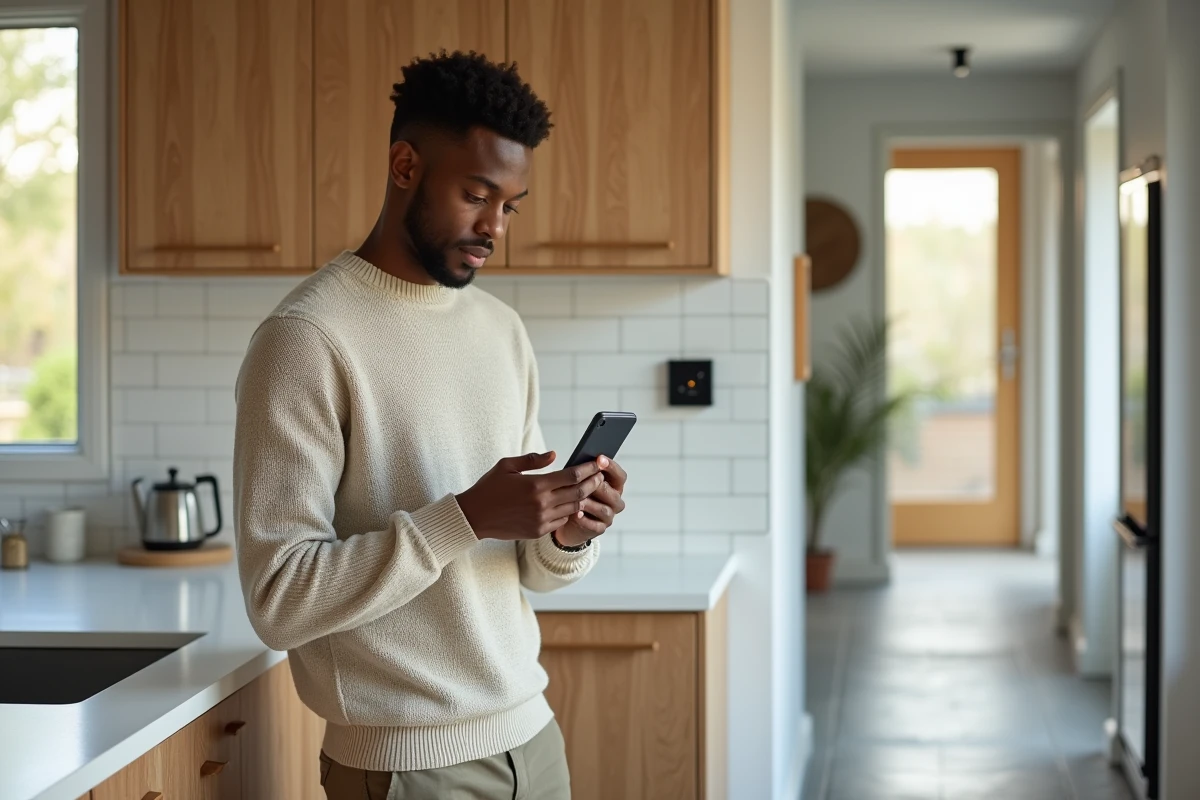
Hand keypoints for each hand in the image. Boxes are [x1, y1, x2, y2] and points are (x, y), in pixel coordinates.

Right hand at [456, 452, 605, 540]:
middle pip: (578, 493)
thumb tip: (555, 454)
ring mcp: (541, 520)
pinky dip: (568, 512)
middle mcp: (541, 504)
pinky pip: (561, 521)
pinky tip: (569, 503)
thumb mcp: (507, 466)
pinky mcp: (538, 531)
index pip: (572, 476)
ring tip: (587, 488)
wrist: (474, 517)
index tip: (597, 463)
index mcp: (535, 485)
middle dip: (593, 482)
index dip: (588, 469)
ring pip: (573, 508)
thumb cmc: (489, 487)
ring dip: (582, 498)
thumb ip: (532, 460)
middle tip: (600, 475)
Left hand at [555, 456, 627, 546]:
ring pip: (605, 509)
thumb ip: (584, 473)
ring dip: (591, 504)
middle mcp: (615, 501)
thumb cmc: (574, 495)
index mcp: (614, 486)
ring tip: (579, 500)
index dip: (611, 467)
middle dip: (599, 486)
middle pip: (613, 493)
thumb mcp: (579, 481)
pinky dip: (585, 520)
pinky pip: (595, 525)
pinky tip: (576, 514)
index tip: (600, 459)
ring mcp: (608, 516)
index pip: (620, 476)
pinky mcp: (599, 529)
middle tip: (586, 480)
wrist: (567, 520)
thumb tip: (582, 462)